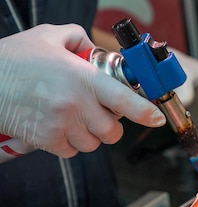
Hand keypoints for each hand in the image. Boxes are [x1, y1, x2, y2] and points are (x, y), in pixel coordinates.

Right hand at [0, 24, 165, 157]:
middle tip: (95, 113)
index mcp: (84, 79)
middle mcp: (77, 104)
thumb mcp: (49, 37)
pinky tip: (56, 126)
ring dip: (88, 135)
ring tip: (71, 118)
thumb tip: (97, 51)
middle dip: (108, 125)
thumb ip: (79, 40)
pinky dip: (68, 143)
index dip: (146, 112)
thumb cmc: (14, 59)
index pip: (126, 101)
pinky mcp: (47, 140)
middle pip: (113, 132)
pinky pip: (71, 151)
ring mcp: (62, 125)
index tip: (157, 118)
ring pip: (93, 144)